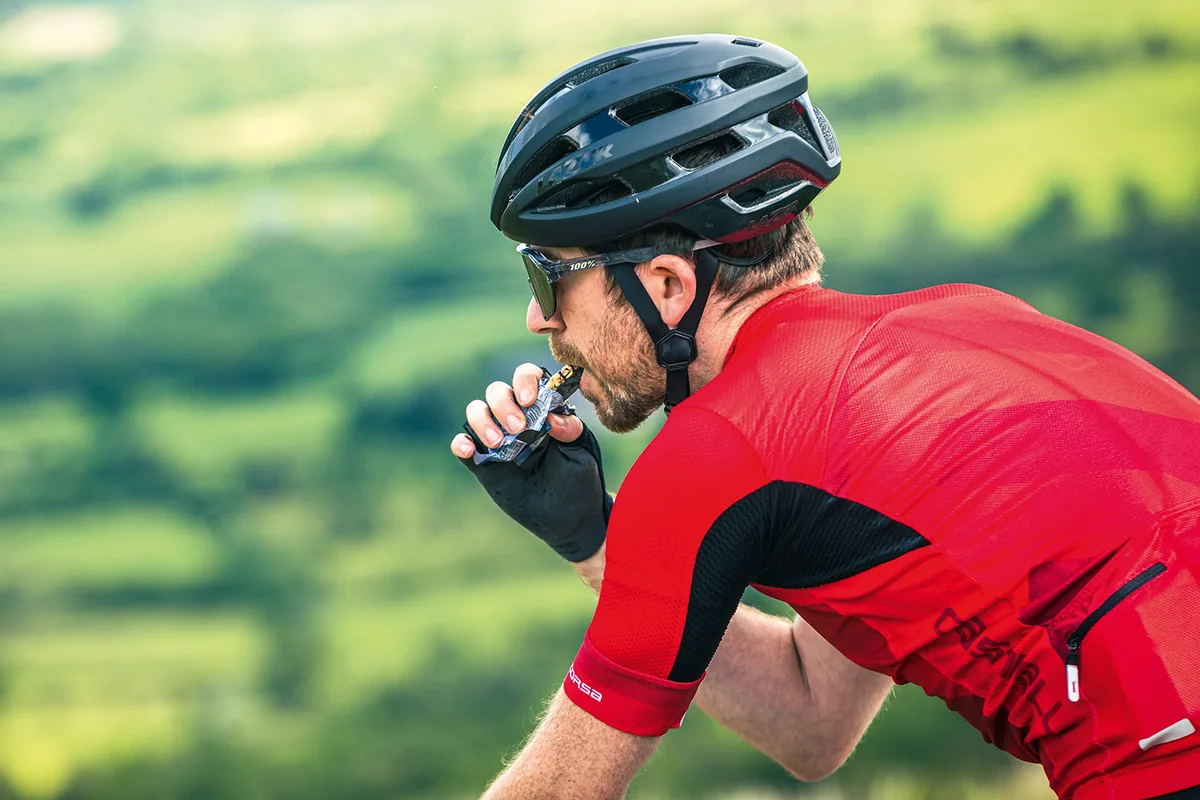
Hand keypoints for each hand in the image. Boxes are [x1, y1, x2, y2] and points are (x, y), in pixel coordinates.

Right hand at [453, 363, 610, 561]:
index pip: (527, 378)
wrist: (571, 519)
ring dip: (482, 421)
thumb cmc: (580, 478)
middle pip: (497, 392)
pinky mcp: (485, 465)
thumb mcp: (583, 452)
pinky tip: (468, 449)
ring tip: (499, 444)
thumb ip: (572, 430)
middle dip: (504, 405)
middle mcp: (517, 419)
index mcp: (542, 409)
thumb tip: (552, 418)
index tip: (530, 399)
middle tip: (519, 429)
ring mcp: (499, 441)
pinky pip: (463, 446)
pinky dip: (460, 443)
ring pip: (476, 412)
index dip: (525, 380)